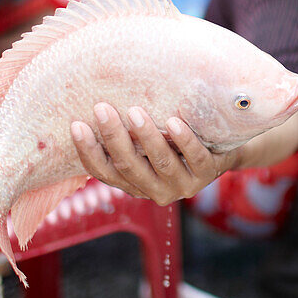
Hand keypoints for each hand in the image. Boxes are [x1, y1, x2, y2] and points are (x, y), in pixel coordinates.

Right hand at [70, 102, 237, 205]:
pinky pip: (195, 157)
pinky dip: (184, 140)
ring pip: (161, 162)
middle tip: (102, 109)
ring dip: (147, 137)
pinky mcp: (208, 172)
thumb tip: (89, 107)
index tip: (76, 125)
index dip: (88, 152)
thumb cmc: (173, 145)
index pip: (105, 172)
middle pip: (129, 166)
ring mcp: (184, 184)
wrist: (221, 153)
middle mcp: (157, 191)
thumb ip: (126, 138)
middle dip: (114, 137)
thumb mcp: (147, 147)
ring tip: (135, 112)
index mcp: (135, 185)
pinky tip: (174, 123)